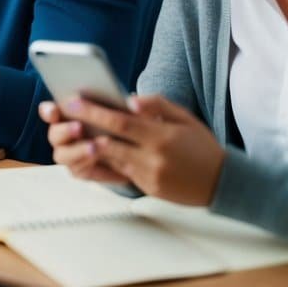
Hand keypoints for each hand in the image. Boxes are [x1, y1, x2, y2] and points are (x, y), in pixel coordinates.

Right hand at [39, 100, 132, 185]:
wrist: (130, 151)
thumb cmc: (120, 124)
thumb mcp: (120, 112)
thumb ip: (119, 106)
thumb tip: (134, 102)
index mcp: (65, 115)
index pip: (50, 112)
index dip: (49, 111)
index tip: (54, 110)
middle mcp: (62, 135)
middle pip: (54, 134)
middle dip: (65, 130)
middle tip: (79, 127)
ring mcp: (68, 154)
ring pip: (62, 155)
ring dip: (77, 150)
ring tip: (93, 147)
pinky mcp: (79, 170)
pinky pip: (78, 170)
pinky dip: (88, 164)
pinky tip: (100, 159)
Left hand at [48, 95, 225, 205]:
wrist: (222, 183)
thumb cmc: (202, 146)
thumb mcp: (185, 118)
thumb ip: (157, 105)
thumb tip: (130, 99)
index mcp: (162, 136)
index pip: (120, 122)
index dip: (94, 111)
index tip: (74, 101)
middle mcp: (152, 157)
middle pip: (109, 140)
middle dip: (84, 126)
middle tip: (64, 114)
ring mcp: (148, 175)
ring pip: (111, 158)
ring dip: (90, 145)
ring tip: (75, 130)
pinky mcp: (147, 188)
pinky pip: (121, 172)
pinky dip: (107, 160)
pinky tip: (95, 148)